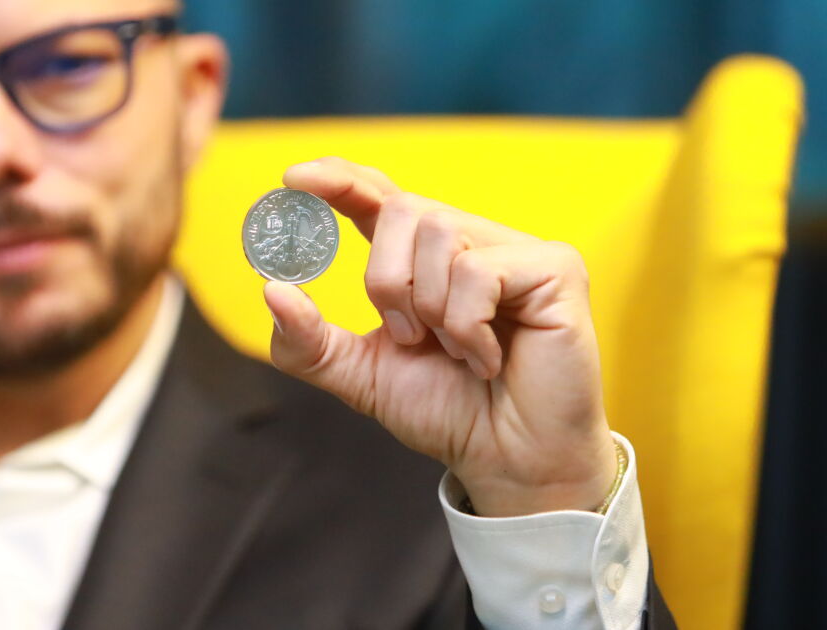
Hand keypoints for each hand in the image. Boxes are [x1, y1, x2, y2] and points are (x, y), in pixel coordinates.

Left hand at [264, 157, 618, 516]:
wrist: (509, 462)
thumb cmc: (447, 412)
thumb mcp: (361, 375)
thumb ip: (309, 341)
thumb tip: (271, 289)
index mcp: (420, 259)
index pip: (377, 195)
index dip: (339, 179)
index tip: (295, 180)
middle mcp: (467, 242)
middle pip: (402, 209)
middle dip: (387, 281)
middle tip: (409, 336)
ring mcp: (514, 250)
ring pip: (439, 232)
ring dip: (431, 309)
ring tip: (457, 352)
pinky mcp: (555, 268)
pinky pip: (481, 270)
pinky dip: (467, 326)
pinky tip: (488, 359)